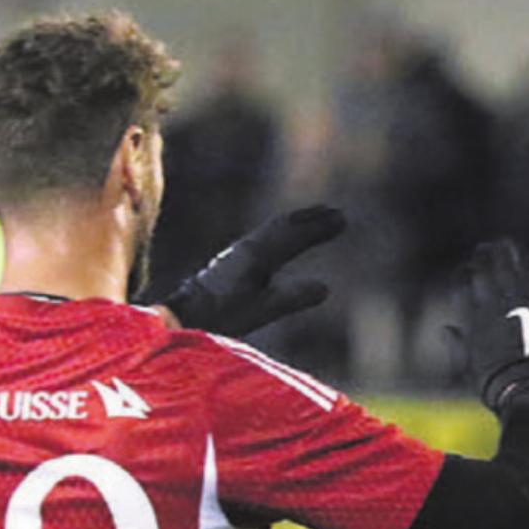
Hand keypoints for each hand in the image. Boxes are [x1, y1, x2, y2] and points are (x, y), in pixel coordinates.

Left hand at [160, 205, 345, 337]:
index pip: (295, 235)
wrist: (185, 315)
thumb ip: (292, 298)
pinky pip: (265, 238)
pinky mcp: (233, 262)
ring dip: (297, 222)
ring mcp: (239, 253)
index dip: (320, 228)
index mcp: (258, 255)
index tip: (343, 219)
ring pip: (274, 229)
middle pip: (285, 226)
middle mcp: (249, 247)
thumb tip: (325, 288)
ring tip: (315, 218)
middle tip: (337, 213)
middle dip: (312, 219)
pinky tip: (282, 239)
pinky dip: (282, 232)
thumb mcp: (261, 310)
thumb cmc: (222, 315)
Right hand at [457, 238, 528, 411]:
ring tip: (505, 250)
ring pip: (509, 257)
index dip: (464, 274)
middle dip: (483, 255)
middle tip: (485, 253)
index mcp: (473, 313)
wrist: (526, 390)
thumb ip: (456, 345)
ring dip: (505, 251)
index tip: (468, 278)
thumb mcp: (466, 366)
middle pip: (484, 260)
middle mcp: (493, 301)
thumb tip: (445, 330)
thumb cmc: (494, 384)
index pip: (464, 278)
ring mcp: (518, 298)